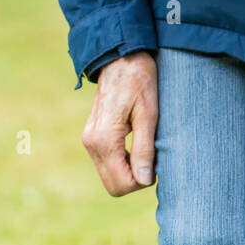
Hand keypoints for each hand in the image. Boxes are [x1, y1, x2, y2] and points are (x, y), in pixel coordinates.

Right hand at [81, 51, 157, 195]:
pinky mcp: (92, 138)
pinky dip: (123, 163)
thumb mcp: (148, 115)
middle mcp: (92, 143)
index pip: (122, 184)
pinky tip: (135, 146)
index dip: (142, 180)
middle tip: (151, 159)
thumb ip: (144, 149)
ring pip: (110, 177)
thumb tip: (144, 181)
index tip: (154, 161)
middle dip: (135, 180)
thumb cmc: (139, 82)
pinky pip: (107, 164)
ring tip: (144, 149)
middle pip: (113, 186)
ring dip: (130, 172)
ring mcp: (89, 141)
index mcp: (104, 140)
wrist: (121, 58)